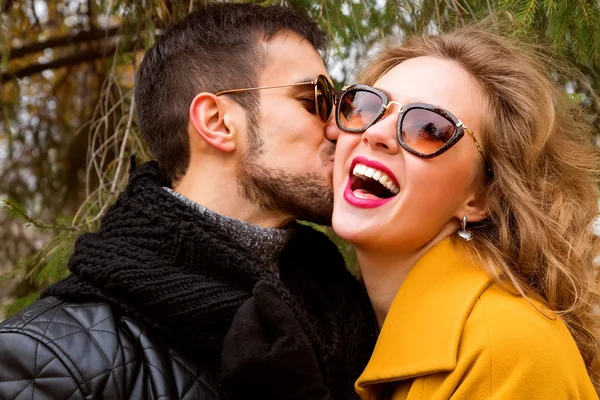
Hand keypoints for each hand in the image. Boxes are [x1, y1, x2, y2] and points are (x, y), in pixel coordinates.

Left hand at [220, 280, 331, 399]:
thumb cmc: (303, 383)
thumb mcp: (296, 342)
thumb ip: (277, 312)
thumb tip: (261, 286)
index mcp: (245, 351)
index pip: (246, 311)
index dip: (263, 307)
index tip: (279, 315)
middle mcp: (229, 366)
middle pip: (236, 327)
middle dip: (255, 322)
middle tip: (278, 332)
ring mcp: (227, 380)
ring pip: (232, 344)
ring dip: (249, 338)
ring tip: (273, 346)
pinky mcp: (229, 390)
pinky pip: (232, 362)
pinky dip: (245, 355)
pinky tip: (263, 361)